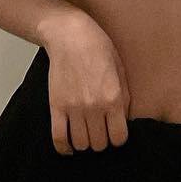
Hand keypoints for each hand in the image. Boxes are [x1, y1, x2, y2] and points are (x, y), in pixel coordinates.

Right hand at [42, 18, 132, 155]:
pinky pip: (58, 137)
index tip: (116, 133)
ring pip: (81, 143)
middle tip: (101, 132)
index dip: (119, 138)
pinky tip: (69, 147)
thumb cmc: (98, 48)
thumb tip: (124, 120)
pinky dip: (64, 147)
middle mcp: (94, 107)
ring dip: (85, 143)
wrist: (70, 35)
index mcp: (114, 98)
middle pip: (99, 144)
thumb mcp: (121, 70)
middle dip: (102, 141)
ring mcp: (73, 108)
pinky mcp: (56, 106)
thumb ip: (124, 98)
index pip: (119, 137)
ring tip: (87, 134)